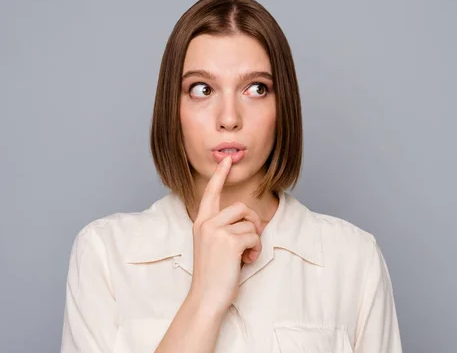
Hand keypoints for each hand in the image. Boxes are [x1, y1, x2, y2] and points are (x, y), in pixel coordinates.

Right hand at [187, 156, 264, 314]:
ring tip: (245, 255)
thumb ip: (225, 229)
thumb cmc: (213, 275)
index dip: (220, 175)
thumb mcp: (213, 246)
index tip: (227, 159)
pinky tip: (246, 261)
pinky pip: (254, 236)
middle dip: (251, 223)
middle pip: (240, 207)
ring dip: (254, 240)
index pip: (211, 193)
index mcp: (200, 223)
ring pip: (250, 222)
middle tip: (249, 242)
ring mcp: (217, 231)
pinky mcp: (229, 241)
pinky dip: (255, 250)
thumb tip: (252, 222)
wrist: (206, 297)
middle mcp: (206, 223)